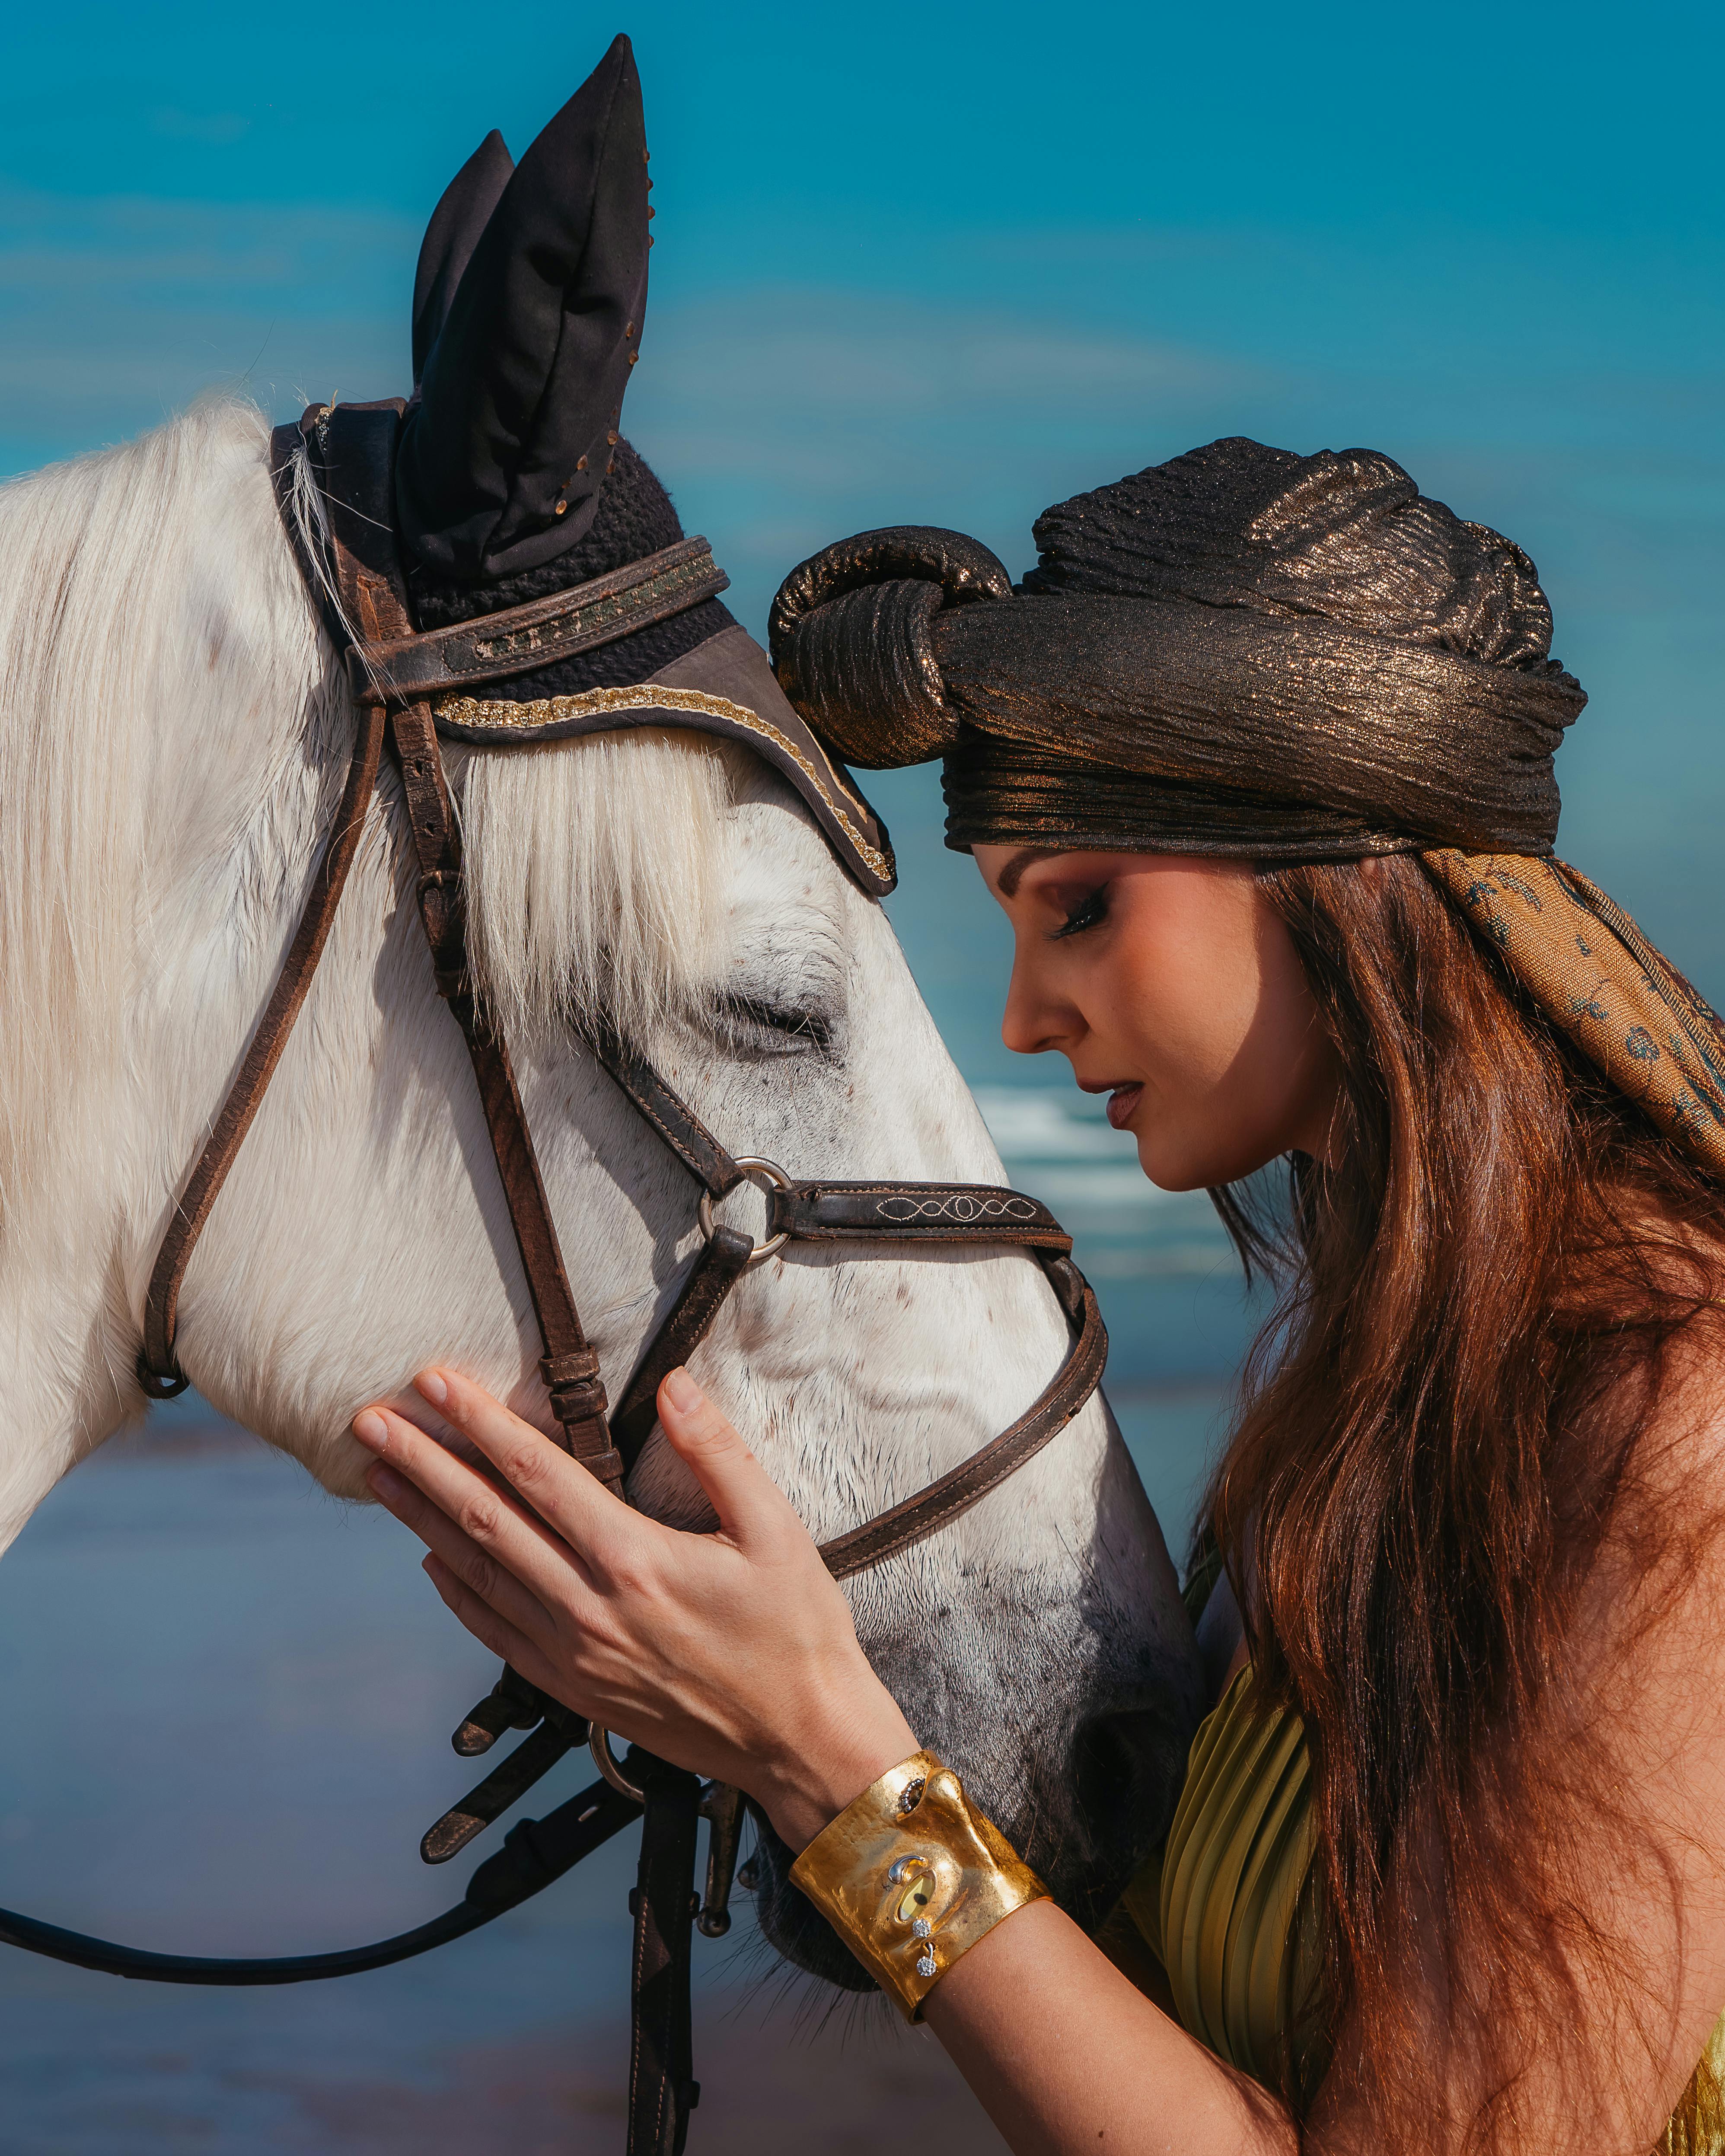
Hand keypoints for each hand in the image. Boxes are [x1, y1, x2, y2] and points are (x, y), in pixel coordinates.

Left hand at [350, 1366, 916, 1849]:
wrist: (800, 1743)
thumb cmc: (797, 1633)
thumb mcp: (776, 1530)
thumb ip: (719, 1453)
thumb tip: (675, 1386)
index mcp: (635, 1560)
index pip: (536, 1473)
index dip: (480, 1422)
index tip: (435, 1382)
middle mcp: (589, 1607)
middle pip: (485, 1519)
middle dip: (422, 1463)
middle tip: (369, 1418)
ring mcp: (574, 1654)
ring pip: (477, 1574)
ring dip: (421, 1520)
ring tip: (377, 1474)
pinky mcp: (574, 1689)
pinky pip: (495, 1633)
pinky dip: (455, 1592)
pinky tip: (429, 1561)